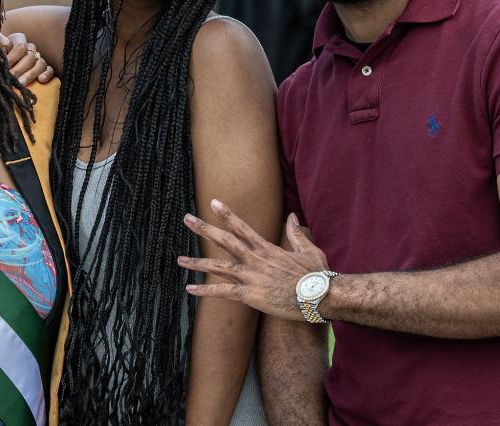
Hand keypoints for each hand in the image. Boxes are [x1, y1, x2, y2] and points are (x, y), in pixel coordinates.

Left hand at [0, 32, 54, 84]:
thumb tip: (6, 44)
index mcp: (18, 40)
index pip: (21, 46)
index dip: (12, 57)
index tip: (4, 66)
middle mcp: (30, 49)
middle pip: (30, 57)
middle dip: (19, 69)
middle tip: (11, 77)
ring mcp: (38, 59)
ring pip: (41, 64)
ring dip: (30, 74)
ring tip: (21, 83)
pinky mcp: (44, 69)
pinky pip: (50, 70)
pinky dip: (47, 74)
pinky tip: (41, 80)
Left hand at [178, 199, 329, 321]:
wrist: (321, 296)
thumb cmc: (317, 275)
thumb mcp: (308, 249)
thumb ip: (295, 232)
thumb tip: (292, 216)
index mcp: (267, 248)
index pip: (242, 227)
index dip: (227, 214)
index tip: (213, 203)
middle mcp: (255, 259)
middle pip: (225, 240)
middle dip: (204, 229)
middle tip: (187, 219)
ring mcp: (251, 276)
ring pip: (218, 267)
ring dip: (197, 262)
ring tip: (179, 259)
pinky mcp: (250, 295)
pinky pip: (223, 292)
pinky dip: (205, 291)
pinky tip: (189, 289)